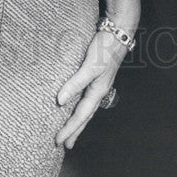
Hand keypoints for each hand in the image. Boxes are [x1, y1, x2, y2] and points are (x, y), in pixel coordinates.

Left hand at [55, 30, 126, 148]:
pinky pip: (85, 95)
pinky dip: (79, 103)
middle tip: (65, 145)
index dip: (69, 129)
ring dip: (78, 119)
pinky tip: (76, 101)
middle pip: (85, 115)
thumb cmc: (106, 48)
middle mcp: (99, 89)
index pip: (81, 115)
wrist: (118, 31)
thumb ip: (76, 82)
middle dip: (75, 130)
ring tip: (70, 129)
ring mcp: (98, 82)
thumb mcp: (91, 66)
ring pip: (86, 106)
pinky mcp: (95, 74)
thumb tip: (60, 101)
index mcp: (98, 91)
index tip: (58, 141)